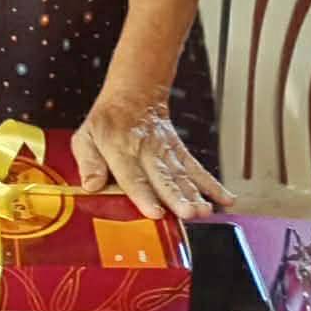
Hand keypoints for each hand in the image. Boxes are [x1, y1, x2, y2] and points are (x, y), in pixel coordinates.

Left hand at [72, 93, 230, 221]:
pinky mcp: (180, 153)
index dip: (143, 194)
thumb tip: (91, 186)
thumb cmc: (106, 123)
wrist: (133, 96)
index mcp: (119, 148)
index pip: (131, 174)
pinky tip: (225, 200)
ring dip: (195, 194)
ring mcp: (166, 152)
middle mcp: (146, 151)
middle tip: (189, 213)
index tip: (155, 212)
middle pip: (163, 177)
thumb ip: (88, 162)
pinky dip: (212, 185)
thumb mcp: (85, 137)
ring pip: (182, 175)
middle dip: (177, 197)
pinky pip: (197, 169)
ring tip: (205, 212)